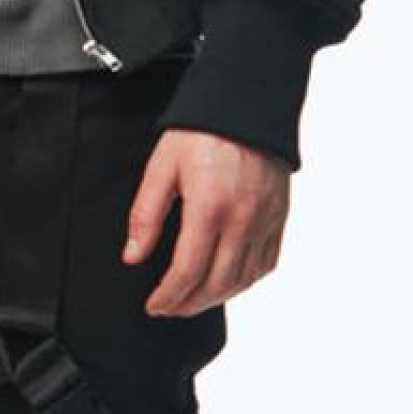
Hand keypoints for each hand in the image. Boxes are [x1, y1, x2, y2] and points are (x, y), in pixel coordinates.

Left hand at [123, 126, 290, 316]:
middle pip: (217, 283)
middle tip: (169, 309)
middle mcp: (242, 219)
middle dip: (190, 304)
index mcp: (209, 206)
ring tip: (193, 301)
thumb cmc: (201, 131)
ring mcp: (266, 220)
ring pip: (244, 278)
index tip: (154, 306)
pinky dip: (246, 281)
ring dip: (217, 298)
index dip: (169, 296)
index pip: (188, 270)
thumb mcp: (162, 167)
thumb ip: (146, 214)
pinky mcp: (280, 216)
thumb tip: (133, 256)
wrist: (247, 104)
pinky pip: (267, 262)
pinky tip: (227, 282)